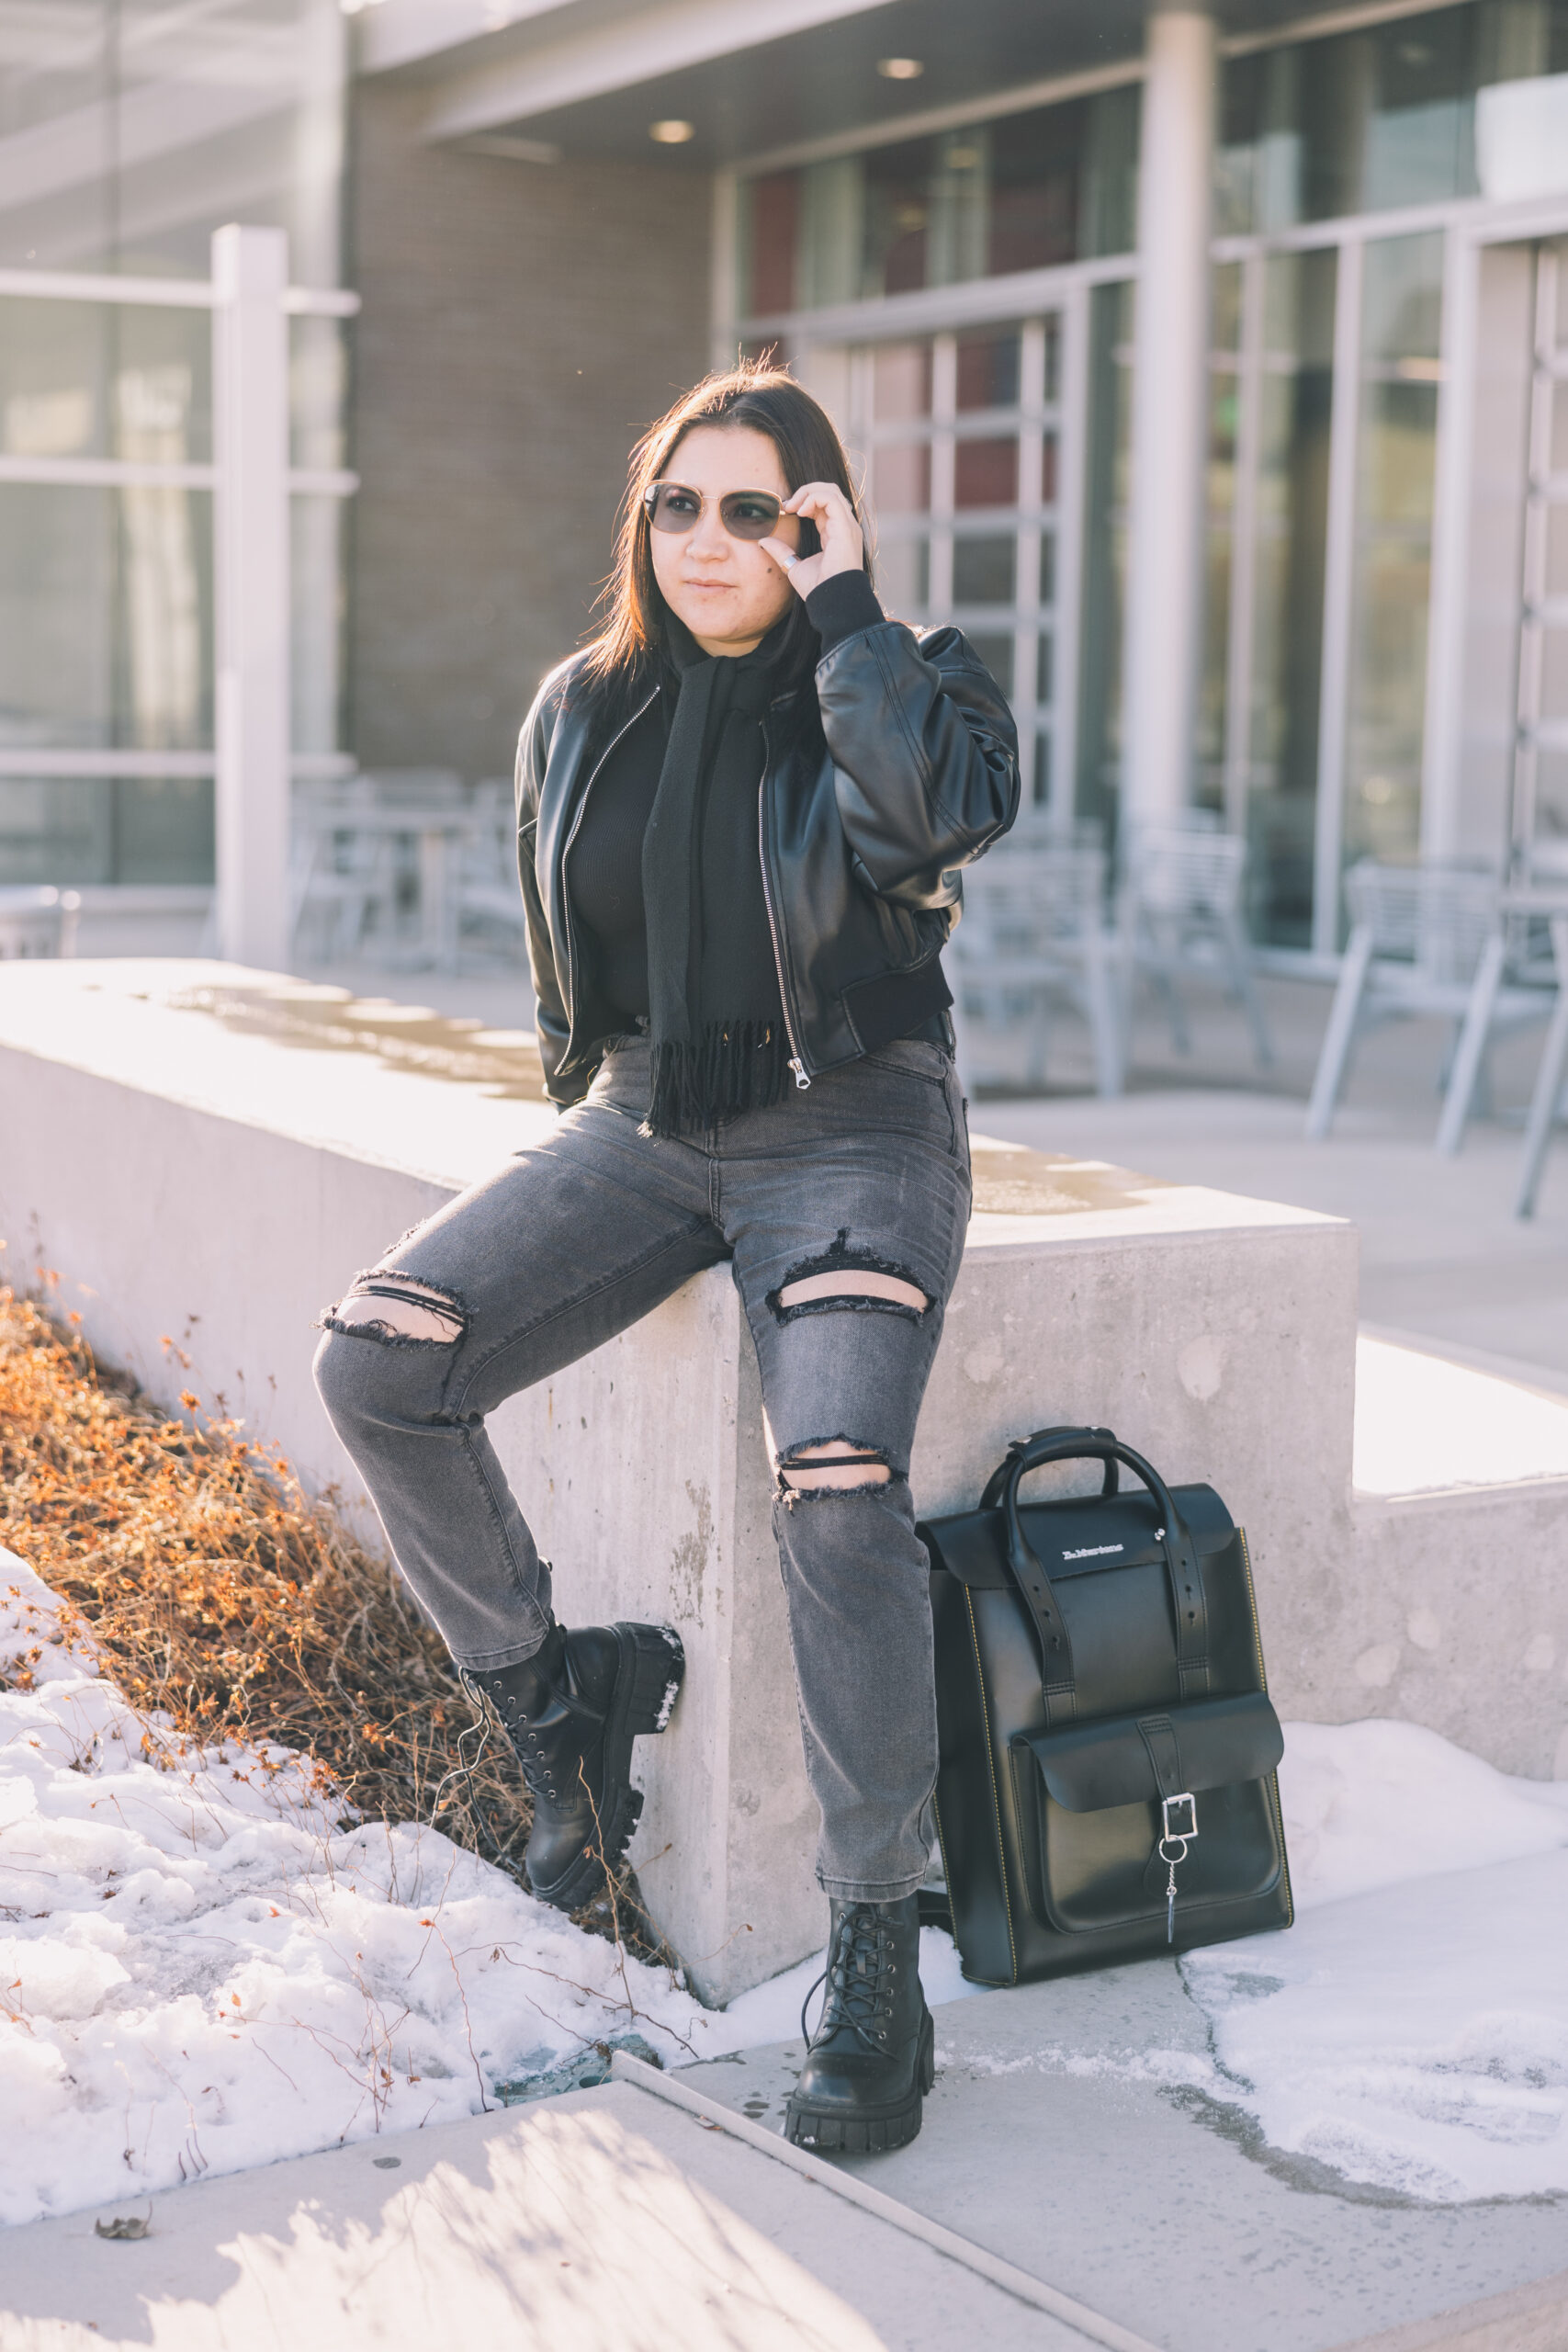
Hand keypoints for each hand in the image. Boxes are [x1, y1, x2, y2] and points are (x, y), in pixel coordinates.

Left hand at [760, 480, 863, 600]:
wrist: (831, 602)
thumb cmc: (817, 589)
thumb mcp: (793, 566)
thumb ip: (781, 551)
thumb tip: (763, 541)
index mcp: (835, 534)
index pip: (823, 505)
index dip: (802, 501)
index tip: (784, 511)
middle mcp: (844, 527)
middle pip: (828, 491)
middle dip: (805, 491)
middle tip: (786, 505)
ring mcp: (847, 526)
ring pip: (830, 490)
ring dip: (807, 492)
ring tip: (792, 506)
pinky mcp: (845, 527)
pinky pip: (831, 499)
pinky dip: (813, 498)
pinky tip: (799, 511)